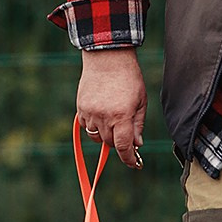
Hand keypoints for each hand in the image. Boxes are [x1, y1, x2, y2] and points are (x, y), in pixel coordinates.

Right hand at [75, 49, 148, 167]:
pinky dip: (94, 126)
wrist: (107, 58)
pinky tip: (101, 113)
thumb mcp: (140, 101)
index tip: (134, 163)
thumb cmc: (129, 78)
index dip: (129, 159)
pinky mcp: (81, 108)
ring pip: (97, 137)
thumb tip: (137, 145)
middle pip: (110, 143)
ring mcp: (90, 113)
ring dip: (106, 134)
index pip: (124, 147)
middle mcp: (104, 117)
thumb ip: (138, 125)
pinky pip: (86, 126)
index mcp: (121, 116)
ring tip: (113, 119)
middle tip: (126, 131)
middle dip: (119, 142)